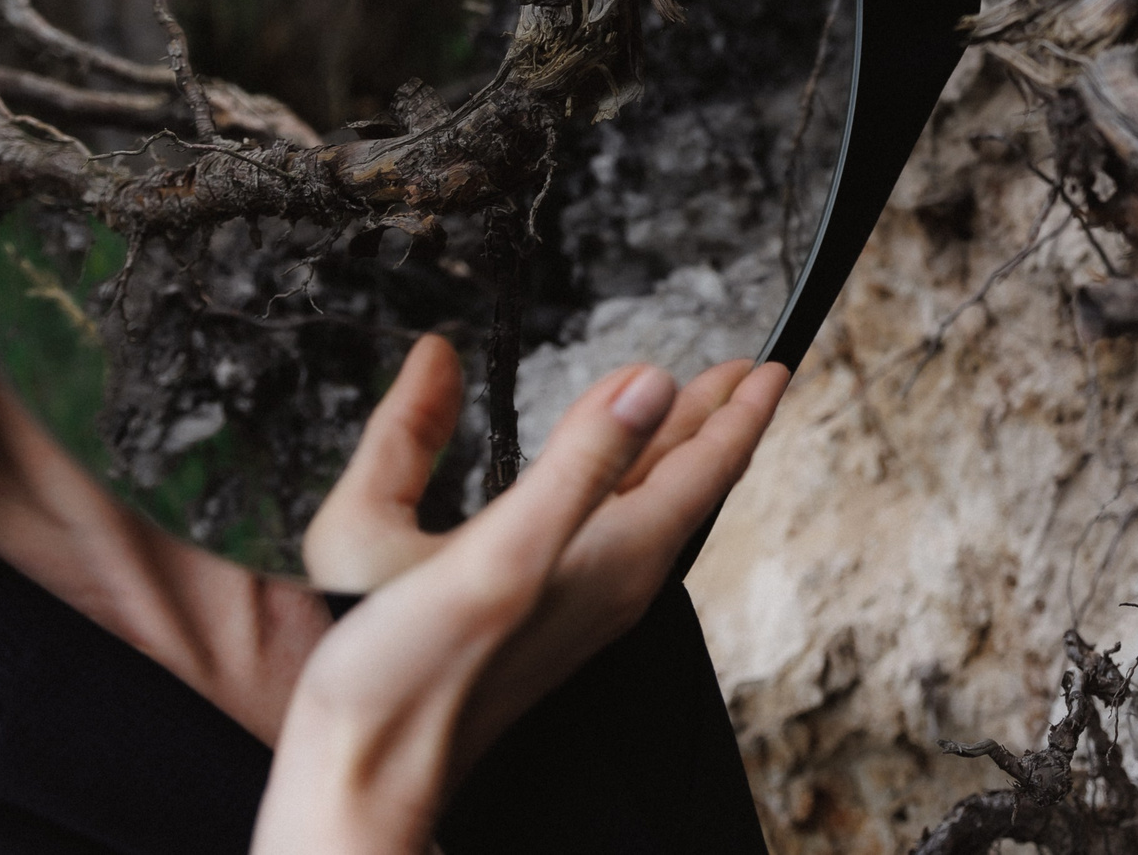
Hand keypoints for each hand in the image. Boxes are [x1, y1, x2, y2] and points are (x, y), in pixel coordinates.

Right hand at [258, 337, 787, 854]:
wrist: (366, 771)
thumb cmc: (407, 676)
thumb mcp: (496, 549)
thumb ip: (578, 462)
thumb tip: (650, 382)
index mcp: (614, 556)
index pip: (706, 468)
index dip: (740, 410)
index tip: (772, 366)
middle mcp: (613, 580)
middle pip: (683, 482)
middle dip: (714, 419)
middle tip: (744, 370)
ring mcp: (581, 599)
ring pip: (647, 504)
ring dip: (671, 445)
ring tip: (685, 402)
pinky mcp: (544, 610)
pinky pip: (609, 525)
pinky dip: (622, 478)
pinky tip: (605, 472)